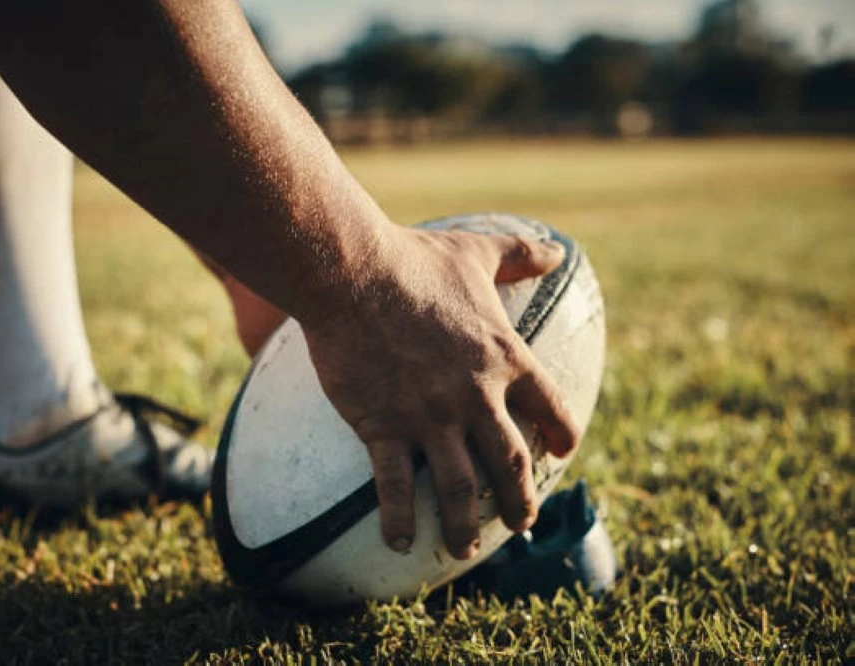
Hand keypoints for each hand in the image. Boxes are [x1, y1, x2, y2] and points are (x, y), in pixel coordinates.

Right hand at [302, 225, 580, 559]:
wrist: (352, 272)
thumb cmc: (415, 260)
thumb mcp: (477, 252)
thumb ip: (522, 254)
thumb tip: (561, 250)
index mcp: (504, 358)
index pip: (550, 408)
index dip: (562, 434)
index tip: (562, 452)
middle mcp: (474, 397)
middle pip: (511, 464)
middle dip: (519, 501)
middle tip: (521, 524)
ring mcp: (429, 417)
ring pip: (458, 487)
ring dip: (465, 523)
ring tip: (464, 550)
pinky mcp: (383, 426)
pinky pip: (395, 486)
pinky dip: (400, 519)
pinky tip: (402, 543)